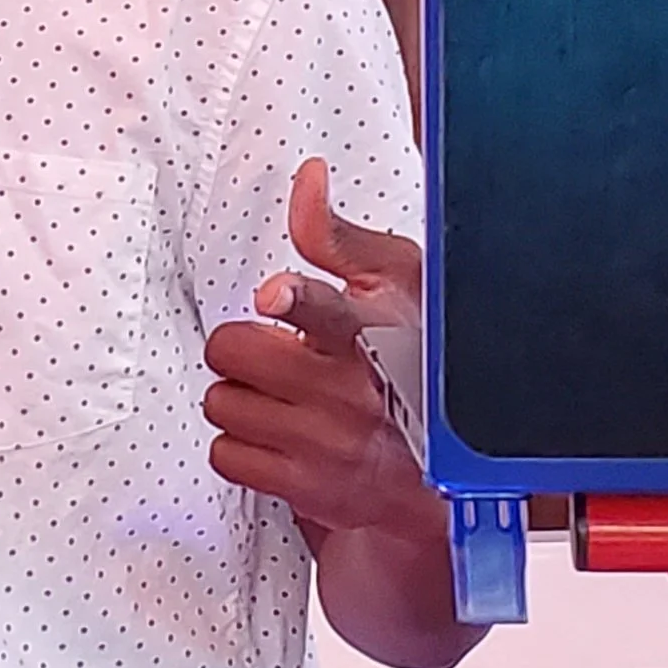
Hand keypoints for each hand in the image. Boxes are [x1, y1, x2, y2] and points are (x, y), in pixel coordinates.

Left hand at [202, 156, 426, 542]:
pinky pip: (226, 455)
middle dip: (245, 348)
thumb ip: (335, 236)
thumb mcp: (394, 285)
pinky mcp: (308, 488)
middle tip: (278, 353)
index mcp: (371, 332)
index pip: (327, 310)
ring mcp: (326, 443)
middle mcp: (348, 389)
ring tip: (286, 397)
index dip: (296, 299)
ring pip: (223, 402)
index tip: (276, 295)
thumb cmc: (415, 360)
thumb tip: (308, 179)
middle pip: (234, 350)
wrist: (445, 470)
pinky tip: (281, 436)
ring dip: (243, 398)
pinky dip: (243, 446)